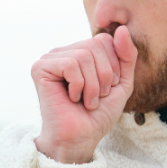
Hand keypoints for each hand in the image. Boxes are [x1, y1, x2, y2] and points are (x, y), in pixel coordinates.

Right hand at [32, 26, 137, 162]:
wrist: (79, 139)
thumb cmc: (97, 115)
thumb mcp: (121, 83)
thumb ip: (126, 56)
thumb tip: (121, 28)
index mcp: (81, 53)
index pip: (105, 39)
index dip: (114, 65)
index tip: (108, 89)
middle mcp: (64, 52)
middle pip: (95, 44)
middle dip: (104, 75)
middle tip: (97, 97)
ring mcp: (50, 59)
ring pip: (84, 55)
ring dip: (92, 85)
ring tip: (87, 101)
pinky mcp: (40, 68)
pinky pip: (70, 64)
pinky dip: (78, 85)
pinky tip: (72, 98)